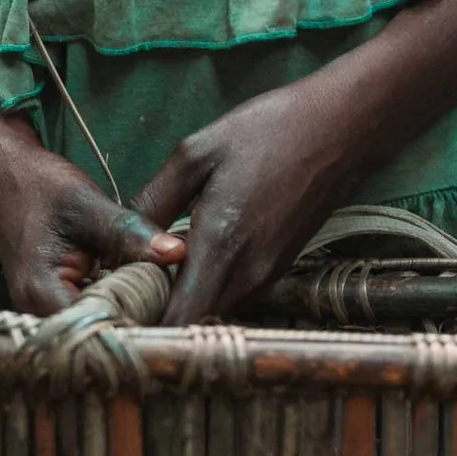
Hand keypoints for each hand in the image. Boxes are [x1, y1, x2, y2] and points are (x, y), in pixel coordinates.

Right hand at [0, 122, 179, 315]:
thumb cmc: (38, 184)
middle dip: (137, 322)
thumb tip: (178, 254)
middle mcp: (36, 314)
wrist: (4, 170)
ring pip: (94, 327)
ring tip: (165, 297)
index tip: (174, 310)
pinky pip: (88, 313)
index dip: (138, 325)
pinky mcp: (51, 301)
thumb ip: (130, 233)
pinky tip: (142, 289)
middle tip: (177, 303)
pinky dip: (114, 303)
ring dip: (127, 313)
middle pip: (96, 337)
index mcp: (41, 296)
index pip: (97, 332)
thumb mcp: (87, 205)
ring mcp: (41, 311)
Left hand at [136, 81, 364, 320]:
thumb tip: (121, 237)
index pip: (178, 321)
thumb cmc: (268, 131)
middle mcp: (247, 274)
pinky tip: (188, 260)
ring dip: (182, 302)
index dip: (143, 326)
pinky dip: (207, 289)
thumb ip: (155, 199)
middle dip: (156, 316)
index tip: (115, 309)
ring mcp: (267, 276)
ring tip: (149, 273)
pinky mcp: (278, 270)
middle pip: (192, 324)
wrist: (341, 129)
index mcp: (221, 246)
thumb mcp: (197, 152)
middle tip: (122, 289)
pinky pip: (232, 297)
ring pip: (213, 312)